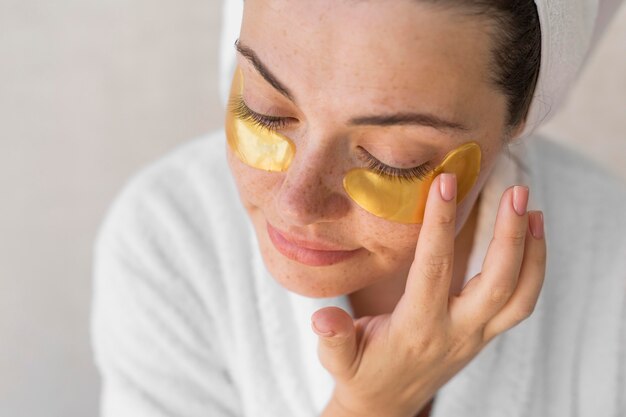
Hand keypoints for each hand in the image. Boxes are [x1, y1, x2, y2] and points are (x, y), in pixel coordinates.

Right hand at [312, 173, 546, 416]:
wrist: (386, 407)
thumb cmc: (360, 374)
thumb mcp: (338, 360)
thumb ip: (333, 339)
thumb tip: (322, 317)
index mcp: (417, 328)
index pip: (434, 269)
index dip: (440, 225)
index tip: (446, 183)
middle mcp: (455, 332)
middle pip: (497, 283)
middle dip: (509, 235)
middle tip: (516, 190)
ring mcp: (475, 336)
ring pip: (519, 295)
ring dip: (532, 251)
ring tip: (533, 209)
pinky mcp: (484, 335)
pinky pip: (520, 303)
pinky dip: (532, 269)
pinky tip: (530, 236)